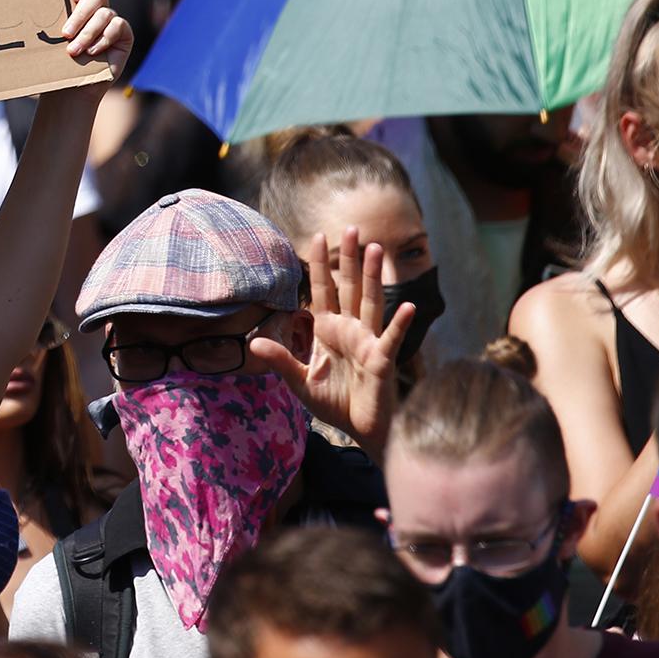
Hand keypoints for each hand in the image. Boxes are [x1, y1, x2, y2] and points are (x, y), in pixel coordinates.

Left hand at [60, 0, 132, 83]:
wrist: (69, 87)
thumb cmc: (57, 60)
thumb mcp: (52, 35)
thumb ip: (53, 15)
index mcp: (81, 2)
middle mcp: (99, 8)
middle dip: (80, 14)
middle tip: (65, 33)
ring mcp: (113, 21)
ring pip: (105, 13)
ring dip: (87, 33)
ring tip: (73, 51)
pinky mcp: (124, 35)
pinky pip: (117, 26)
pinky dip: (103, 39)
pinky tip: (92, 52)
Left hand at [251, 227, 413, 455]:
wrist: (359, 429)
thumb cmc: (333, 402)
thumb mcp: (299, 380)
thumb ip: (281, 359)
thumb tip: (252, 343)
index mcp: (328, 329)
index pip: (323, 290)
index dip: (321, 265)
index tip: (317, 236)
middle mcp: (350, 329)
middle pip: (350, 287)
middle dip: (349, 259)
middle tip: (351, 228)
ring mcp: (367, 342)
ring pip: (370, 302)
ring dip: (373, 277)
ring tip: (375, 249)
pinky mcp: (382, 360)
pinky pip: (391, 339)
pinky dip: (399, 323)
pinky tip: (407, 306)